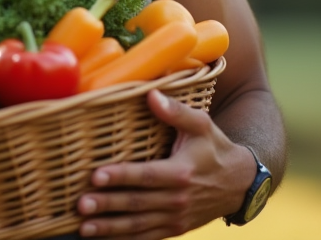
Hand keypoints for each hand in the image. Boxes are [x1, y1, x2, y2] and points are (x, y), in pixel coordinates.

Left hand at [75, 90, 252, 238]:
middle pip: (137, 203)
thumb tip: (151, 94)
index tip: (96, 176)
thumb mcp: (201, 125)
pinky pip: (147, 237)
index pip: (146, 175)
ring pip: (139, 225)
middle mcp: (177, 198)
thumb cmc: (214, 148)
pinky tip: (104, 239)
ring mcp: (175, 217)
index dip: (121, 176)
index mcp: (181, 172)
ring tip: (85, 227)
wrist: (239, 183)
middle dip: (107, 205)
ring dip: (110, 227)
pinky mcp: (175, 228)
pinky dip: (125, 239)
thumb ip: (176, 112)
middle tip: (81, 205)